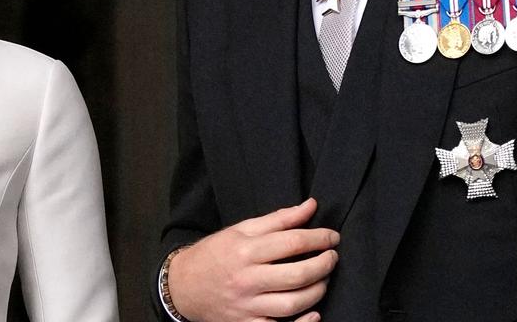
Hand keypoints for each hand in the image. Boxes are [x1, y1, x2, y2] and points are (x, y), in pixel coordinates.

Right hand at [167, 198, 338, 321]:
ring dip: (317, 291)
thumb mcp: (241, 229)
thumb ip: (278, 219)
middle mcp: (247, 279)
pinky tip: (314, 313)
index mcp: (245, 250)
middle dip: (323, 265)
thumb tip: (310, 206)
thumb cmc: (214, 254)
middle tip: (333, 257)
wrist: (183, 286)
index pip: (292, 242)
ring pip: (293, 303)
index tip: (332, 236)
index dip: (319, 238)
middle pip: (297, 274)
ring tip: (323, 279)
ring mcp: (247, 305)